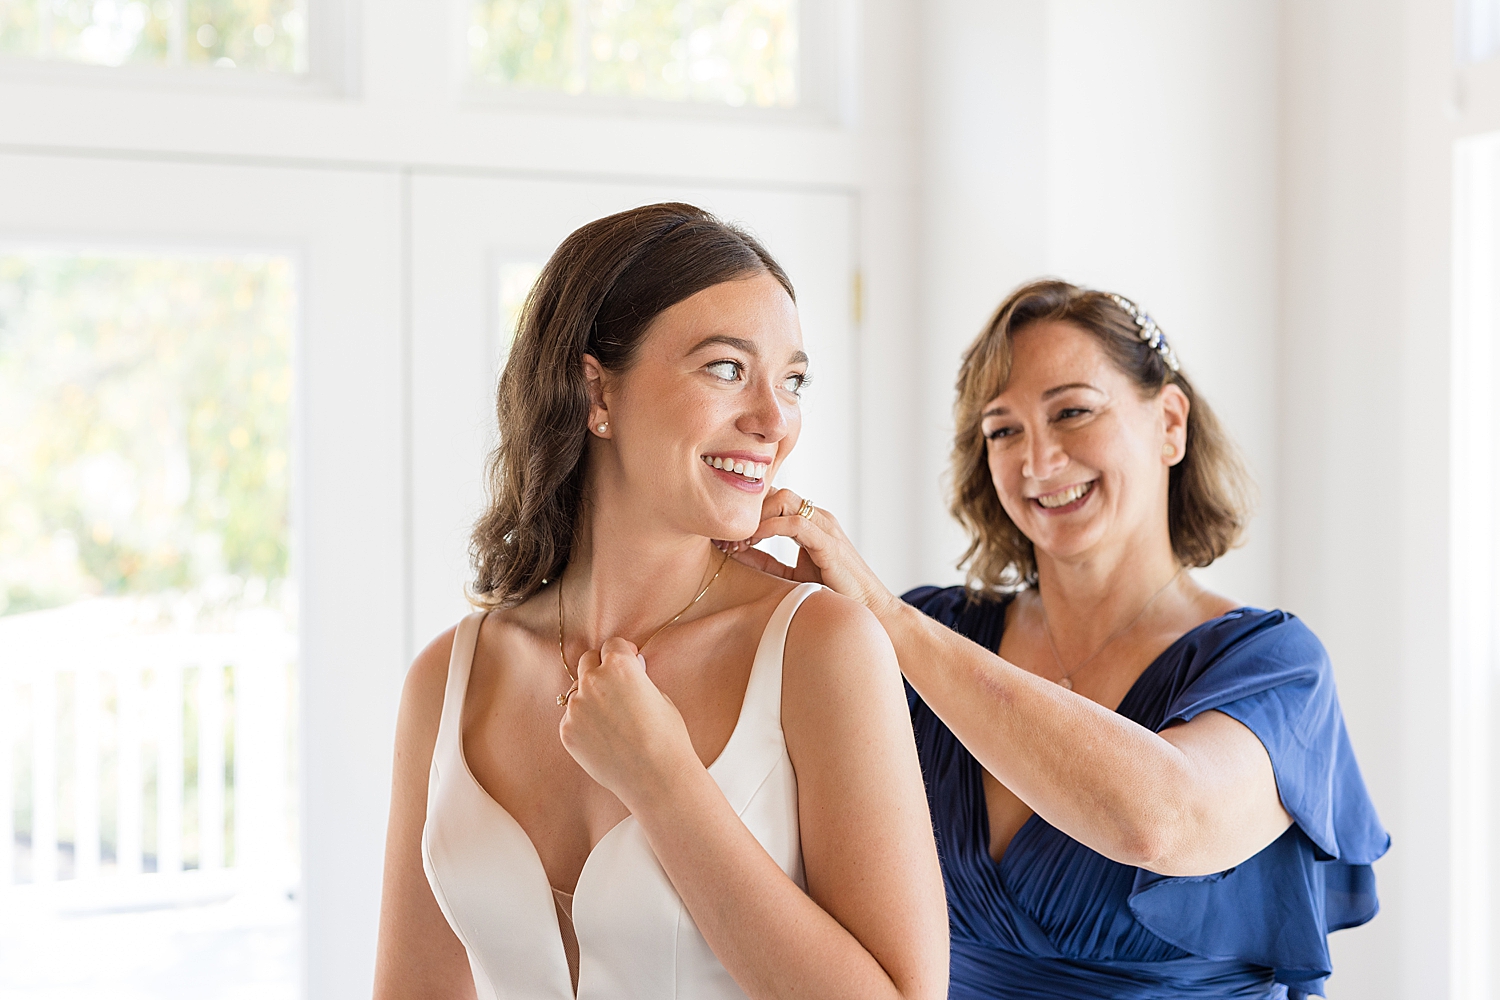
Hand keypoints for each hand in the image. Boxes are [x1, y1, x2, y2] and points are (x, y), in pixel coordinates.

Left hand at [558, 637, 700, 809]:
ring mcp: (576, 707)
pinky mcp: (567, 731)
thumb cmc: (667, 737)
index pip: (612, 644)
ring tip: (612, 721)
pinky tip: (604, 739)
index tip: (629, 662)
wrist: (655, 777)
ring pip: (578, 692)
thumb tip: (628, 673)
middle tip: (616, 689)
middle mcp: (592, 682)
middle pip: (588, 661)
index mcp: (619, 666)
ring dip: (591, 698)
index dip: (624, 653)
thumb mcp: (660, 696)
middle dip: (601, 669)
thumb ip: (638, 680)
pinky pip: (572, 718)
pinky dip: (584, 724)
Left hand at [717, 489, 901, 619]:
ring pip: (784, 500)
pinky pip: (795, 523)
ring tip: (738, 540)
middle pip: (776, 492)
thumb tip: (733, 551)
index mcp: (810, 522)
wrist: (869, 610)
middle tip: (727, 534)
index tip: (724, 532)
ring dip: (755, 516)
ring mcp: (825, 528)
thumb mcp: (789, 574)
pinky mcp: (829, 543)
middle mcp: (818, 519)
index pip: (774, 499)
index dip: (747, 510)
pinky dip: (769, 528)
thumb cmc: (833, 593)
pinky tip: (752, 541)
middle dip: (749, 509)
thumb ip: (764, 560)